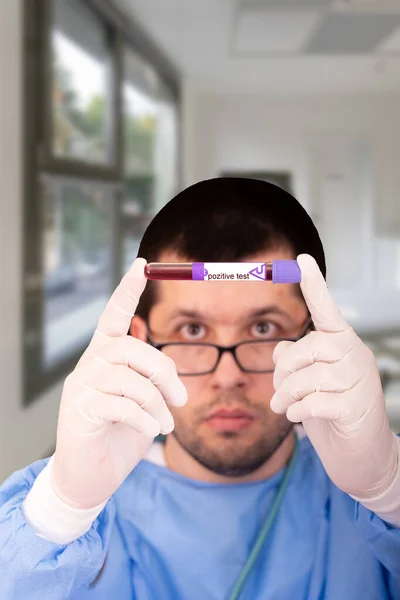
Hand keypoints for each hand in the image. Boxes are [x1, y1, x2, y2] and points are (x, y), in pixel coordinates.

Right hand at [52, 258, 186, 509]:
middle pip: (130, 348)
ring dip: (157, 402)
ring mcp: (81, 388)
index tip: (142, 264)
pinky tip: (150, 431)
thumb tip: (161, 358)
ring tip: (166, 423)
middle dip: (164, 372)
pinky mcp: (79, 412)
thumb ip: (148, 377)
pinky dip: (145, 418)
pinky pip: (121, 405)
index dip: (127, 290)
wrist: (89, 477)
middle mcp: (89, 365)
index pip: (113, 316)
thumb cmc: (119, 435)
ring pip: (128, 377)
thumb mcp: (142, 402)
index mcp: (105, 358)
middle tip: (180, 400)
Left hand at [270, 254, 398, 501]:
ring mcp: (360, 381)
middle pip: (307, 347)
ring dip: (286, 395)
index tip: (302, 258)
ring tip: (283, 407)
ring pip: (308, 376)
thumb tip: (281, 346)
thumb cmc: (333, 415)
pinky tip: (298, 417)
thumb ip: (296, 362)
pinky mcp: (357, 408)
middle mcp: (355, 355)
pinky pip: (314, 401)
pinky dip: (298, 411)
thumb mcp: (309, 385)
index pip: (327, 309)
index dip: (314, 284)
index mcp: (342, 344)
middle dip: (284, 372)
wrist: (363, 458)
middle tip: (279, 392)